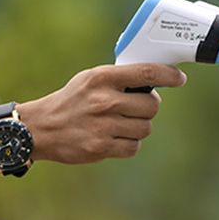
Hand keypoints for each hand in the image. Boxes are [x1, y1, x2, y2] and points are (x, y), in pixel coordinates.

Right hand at [19, 63, 185, 163]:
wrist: (39, 129)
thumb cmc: (71, 102)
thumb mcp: (90, 80)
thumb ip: (119, 79)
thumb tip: (156, 80)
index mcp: (102, 77)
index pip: (147, 73)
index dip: (169, 76)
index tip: (179, 79)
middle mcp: (104, 100)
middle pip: (152, 106)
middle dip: (148, 108)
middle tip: (135, 109)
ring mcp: (103, 125)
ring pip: (145, 128)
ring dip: (138, 128)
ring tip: (120, 125)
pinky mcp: (101, 147)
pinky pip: (133, 147)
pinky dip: (129, 145)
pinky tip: (114, 138)